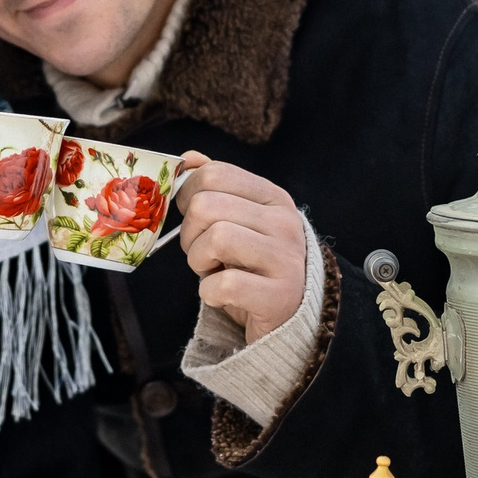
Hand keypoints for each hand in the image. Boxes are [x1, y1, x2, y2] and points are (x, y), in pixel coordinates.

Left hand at [176, 152, 307, 342]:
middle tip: (202, 253)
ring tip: (213, 272)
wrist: (289, 319)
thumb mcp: (239, 221)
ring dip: (199, 262)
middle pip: (206, 205)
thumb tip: (188, 158)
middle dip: (190, 234)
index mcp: (274, 198)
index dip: (187, 196)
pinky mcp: (279, 296)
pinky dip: (210, 294)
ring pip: (215, 239)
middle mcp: (284, 223)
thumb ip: (216, 188)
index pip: (215, 173)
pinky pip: (224, 284)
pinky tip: (223, 296)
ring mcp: (285, 259)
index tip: (194, 220)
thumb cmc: (254, 266)